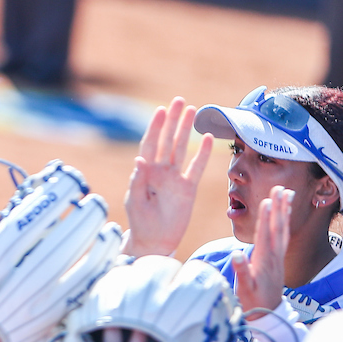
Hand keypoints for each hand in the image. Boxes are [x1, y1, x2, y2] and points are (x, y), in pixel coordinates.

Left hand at [124, 97, 213, 257]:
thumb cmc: (140, 221)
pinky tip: (207, 138)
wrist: (154, 240)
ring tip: (192, 111)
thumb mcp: (135, 201)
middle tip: (178, 101)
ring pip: (181, 149)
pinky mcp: (188, 188)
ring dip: (186, 130)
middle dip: (172, 121)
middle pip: (167, 141)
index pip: (150, 144)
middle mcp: (160, 171)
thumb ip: (138, 181)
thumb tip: (139, 160)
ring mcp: (175, 178)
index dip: (155, 127)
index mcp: (145, 172)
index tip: (160, 110)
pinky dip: (202, 154)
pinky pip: (196, 168)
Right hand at [232, 185, 292, 317]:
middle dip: (279, 207)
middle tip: (281, 187)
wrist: (268, 313)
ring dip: (284, 210)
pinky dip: (285, 222)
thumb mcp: (244, 289)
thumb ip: (242, 271)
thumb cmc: (253, 301)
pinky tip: (285, 213)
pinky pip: (284, 235)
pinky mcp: (278, 258)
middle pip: (277, 227)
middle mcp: (274, 255)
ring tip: (287, 193)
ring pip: (283, 229)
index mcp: (264, 260)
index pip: (265, 234)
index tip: (267, 200)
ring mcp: (278, 256)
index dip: (266, 217)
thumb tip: (237, 254)